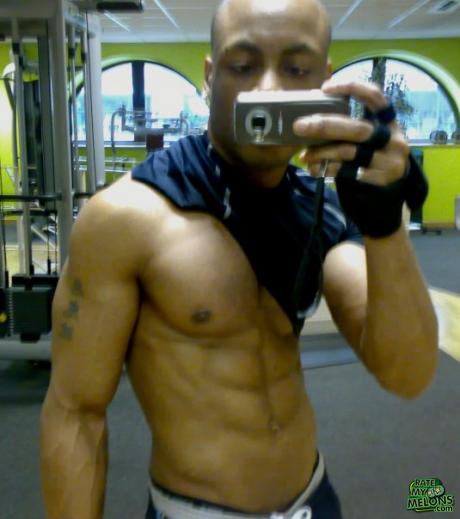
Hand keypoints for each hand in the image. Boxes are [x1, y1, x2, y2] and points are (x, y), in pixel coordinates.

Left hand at [293, 80, 409, 185]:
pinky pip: (347, 172)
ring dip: (321, 152)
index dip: (351, 88)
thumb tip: (311, 106)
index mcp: (388, 119)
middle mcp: (391, 138)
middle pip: (356, 129)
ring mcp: (388, 160)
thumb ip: (348, 121)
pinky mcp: (379, 178)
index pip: (375, 96)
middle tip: (299, 126)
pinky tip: (313, 168)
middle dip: (325, 126)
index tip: (325, 88)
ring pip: (349, 152)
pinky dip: (326, 169)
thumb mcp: (370, 133)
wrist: (394, 184)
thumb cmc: (373, 151)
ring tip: (304, 155)